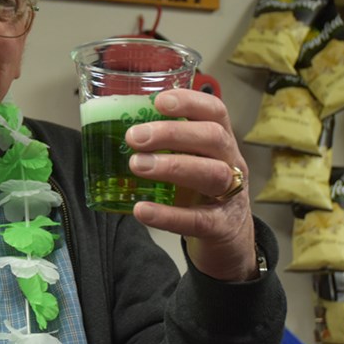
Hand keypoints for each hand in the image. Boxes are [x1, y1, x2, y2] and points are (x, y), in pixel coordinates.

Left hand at [124, 89, 257, 280]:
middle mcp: (231, 163)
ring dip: (171, 166)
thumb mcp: (189, 164)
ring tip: (136, 165)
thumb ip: (164, 147)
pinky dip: (168, 215)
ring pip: (211, 173)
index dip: (190, 101)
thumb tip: (112, 129)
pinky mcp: (221, 227)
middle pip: (212, 137)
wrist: (229, 242)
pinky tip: (142, 210)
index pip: (215, 111)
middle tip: (134, 137)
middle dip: (172, 133)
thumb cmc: (201, 194)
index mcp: (220, 142)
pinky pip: (198, 219)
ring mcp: (231, 195)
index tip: (159, 101)